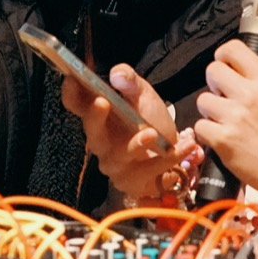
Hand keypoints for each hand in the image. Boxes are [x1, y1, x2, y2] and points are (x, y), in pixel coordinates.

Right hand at [62, 68, 181, 201]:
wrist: (173, 148)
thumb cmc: (151, 119)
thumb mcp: (143, 95)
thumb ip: (131, 82)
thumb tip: (118, 74)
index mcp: (100, 117)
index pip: (77, 105)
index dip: (71, 94)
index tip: (72, 80)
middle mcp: (103, 143)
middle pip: (93, 133)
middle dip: (95, 118)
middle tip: (102, 102)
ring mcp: (116, 165)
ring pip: (121, 157)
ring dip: (138, 145)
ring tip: (154, 132)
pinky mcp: (134, 183)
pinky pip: (148, 173)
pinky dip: (168, 160)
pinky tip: (186, 146)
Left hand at [193, 40, 257, 197]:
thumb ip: (257, 83)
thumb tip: (234, 74)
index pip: (232, 49)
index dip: (223, 58)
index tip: (225, 69)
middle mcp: (249, 94)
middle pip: (212, 70)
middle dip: (214, 85)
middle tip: (223, 99)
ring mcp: (234, 116)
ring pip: (202, 100)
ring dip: (210, 112)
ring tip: (225, 122)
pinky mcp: (222, 139)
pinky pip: (199, 127)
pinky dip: (207, 134)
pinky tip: (222, 139)